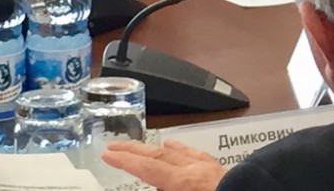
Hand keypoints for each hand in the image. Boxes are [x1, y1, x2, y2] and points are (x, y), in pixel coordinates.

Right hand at [101, 139, 225, 190]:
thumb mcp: (184, 189)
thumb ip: (165, 187)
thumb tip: (155, 185)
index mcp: (184, 183)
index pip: (148, 168)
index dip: (126, 160)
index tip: (107, 153)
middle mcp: (197, 170)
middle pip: (161, 156)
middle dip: (137, 150)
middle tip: (116, 145)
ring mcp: (213, 169)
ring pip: (184, 154)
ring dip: (163, 150)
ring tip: (151, 145)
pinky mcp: (226, 173)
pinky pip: (203, 158)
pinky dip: (190, 153)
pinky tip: (189, 154)